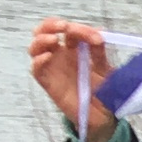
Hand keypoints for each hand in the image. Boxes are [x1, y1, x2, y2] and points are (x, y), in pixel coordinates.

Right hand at [29, 18, 118, 141]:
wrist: (103, 117)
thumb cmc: (103, 91)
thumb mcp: (106, 70)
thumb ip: (100, 53)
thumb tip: (100, 32)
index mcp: (74, 49)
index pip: (69, 30)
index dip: (80, 28)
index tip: (96, 37)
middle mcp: (60, 55)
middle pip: (44, 32)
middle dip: (51, 25)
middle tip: (63, 27)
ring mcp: (53, 68)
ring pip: (35, 47)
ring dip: (41, 39)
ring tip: (54, 39)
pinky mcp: (49, 83)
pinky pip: (36, 70)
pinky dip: (38, 60)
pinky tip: (48, 56)